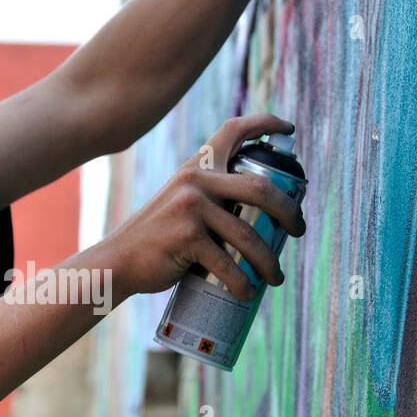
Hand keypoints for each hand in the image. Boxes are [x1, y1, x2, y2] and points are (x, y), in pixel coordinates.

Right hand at [103, 113, 305, 300]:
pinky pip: (228, 264)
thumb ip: (210, 198)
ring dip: (269, 261)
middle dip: (289, 212)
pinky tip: (246, 293)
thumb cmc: (157, 239)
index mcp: (197, 167)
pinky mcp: (186, 237)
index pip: (234, 130)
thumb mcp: (180, 203)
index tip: (289, 129)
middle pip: (260, 188)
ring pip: (249, 236)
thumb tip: (259, 214)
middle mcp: (195, 180)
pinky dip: (242, 284)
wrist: (119, 261)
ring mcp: (191, 208)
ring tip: (276, 277)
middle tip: (298, 231)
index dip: (265, 123)